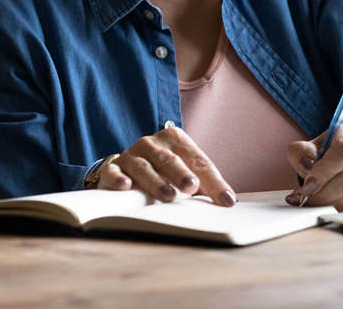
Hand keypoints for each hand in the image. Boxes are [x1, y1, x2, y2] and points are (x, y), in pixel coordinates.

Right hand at [97, 125, 236, 205]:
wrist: (126, 168)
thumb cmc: (163, 172)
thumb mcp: (185, 173)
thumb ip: (205, 184)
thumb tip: (229, 202)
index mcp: (176, 140)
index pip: (199, 161)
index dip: (214, 182)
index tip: (226, 201)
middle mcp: (153, 143)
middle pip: (170, 160)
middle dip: (182, 174)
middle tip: (192, 186)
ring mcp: (131, 154)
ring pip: (144, 167)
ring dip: (156, 181)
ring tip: (168, 195)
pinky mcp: (113, 167)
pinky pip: (114, 172)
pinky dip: (118, 178)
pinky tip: (125, 186)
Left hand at [284, 120, 342, 210]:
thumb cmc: (335, 145)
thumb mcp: (315, 141)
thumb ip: (302, 152)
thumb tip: (303, 169)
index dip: (324, 173)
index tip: (307, 187)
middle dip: (320, 195)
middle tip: (302, 198)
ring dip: (325, 206)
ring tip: (310, 202)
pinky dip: (335, 211)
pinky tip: (325, 205)